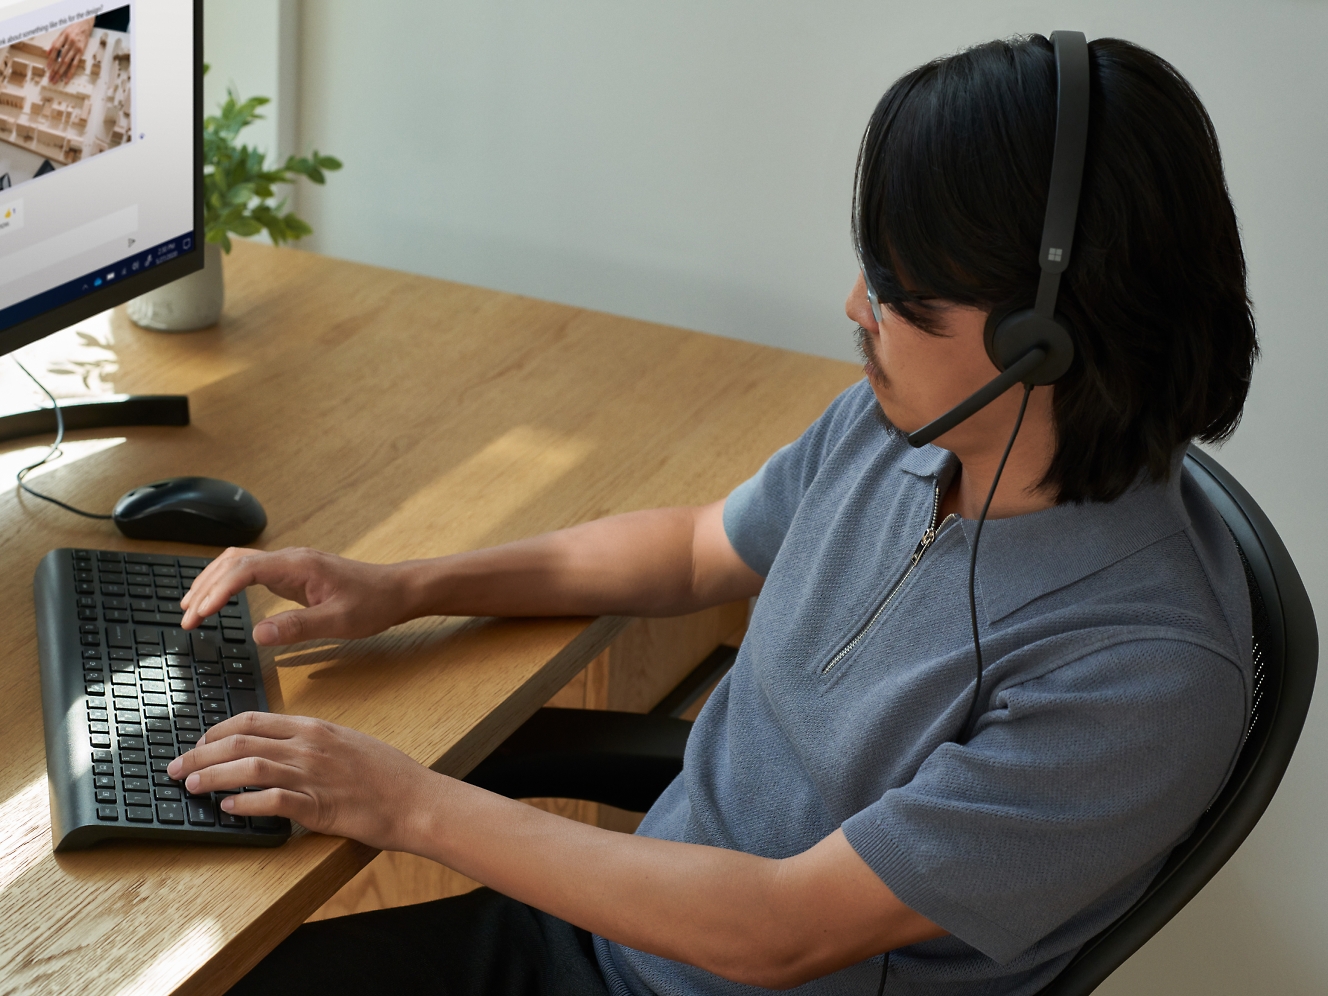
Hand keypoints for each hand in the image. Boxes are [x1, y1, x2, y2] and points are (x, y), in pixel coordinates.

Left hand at [46, 18, 92, 83]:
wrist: (85, 25)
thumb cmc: (72, 29)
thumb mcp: (62, 33)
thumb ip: (55, 43)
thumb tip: (47, 53)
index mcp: (63, 37)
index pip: (55, 49)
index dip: (51, 59)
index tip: (47, 67)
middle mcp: (70, 43)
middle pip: (61, 58)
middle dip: (55, 69)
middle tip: (51, 78)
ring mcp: (76, 48)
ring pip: (67, 62)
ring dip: (61, 72)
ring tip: (56, 79)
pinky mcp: (81, 52)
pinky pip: (75, 64)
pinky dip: (70, 72)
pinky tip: (66, 79)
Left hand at [167, 712, 432, 850]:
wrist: (414, 798)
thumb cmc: (386, 774)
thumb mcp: (347, 743)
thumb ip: (313, 742)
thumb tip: (279, 748)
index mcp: (314, 728)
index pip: (252, 720)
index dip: (217, 730)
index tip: (199, 741)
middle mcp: (308, 746)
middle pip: (241, 741)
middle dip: (200, 752)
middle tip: (176, 765)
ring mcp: (312, 774)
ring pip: (249, 767)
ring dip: (213, 775)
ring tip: (190, 784)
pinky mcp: (317, 805)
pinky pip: (271, 801)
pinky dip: (244, 803)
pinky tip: (227, 807)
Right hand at [179, 547, 416, 644]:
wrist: (397, 591)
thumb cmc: (374, 604)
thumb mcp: (339, 622)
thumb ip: (298, 627)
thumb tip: (257, 634)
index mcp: (298, 566)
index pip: (244, 570)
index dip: (216, 590)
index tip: (197, 614)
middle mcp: (290, 559)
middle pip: (233, 562)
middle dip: (205, 587)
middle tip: (185, 619)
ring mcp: (291, 564)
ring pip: (239, 562)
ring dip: (212, 581)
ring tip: (190, 609)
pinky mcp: (293, 573)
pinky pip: (251, 571)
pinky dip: (228, 583)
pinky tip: (220, 599)